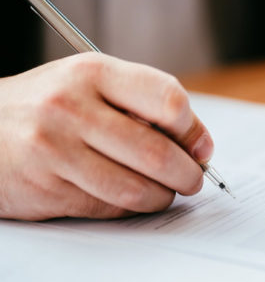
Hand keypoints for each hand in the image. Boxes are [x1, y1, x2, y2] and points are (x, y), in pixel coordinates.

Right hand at [0, 53, 213, 220]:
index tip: (201, 147)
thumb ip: (143, 103)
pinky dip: (132, 208)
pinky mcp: (47, 188)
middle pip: (157, 152)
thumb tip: (198, 143)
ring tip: (165, 191)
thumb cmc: (49, 105)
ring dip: (163, 196)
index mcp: (93, 73)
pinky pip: (110, 208)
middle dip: (188, 174)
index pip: (168, 99)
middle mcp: (72, 108)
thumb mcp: (92, 83)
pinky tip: (133, 198)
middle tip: (193, 179)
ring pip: (137, 188)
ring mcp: (56, 150)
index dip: (194, 129)